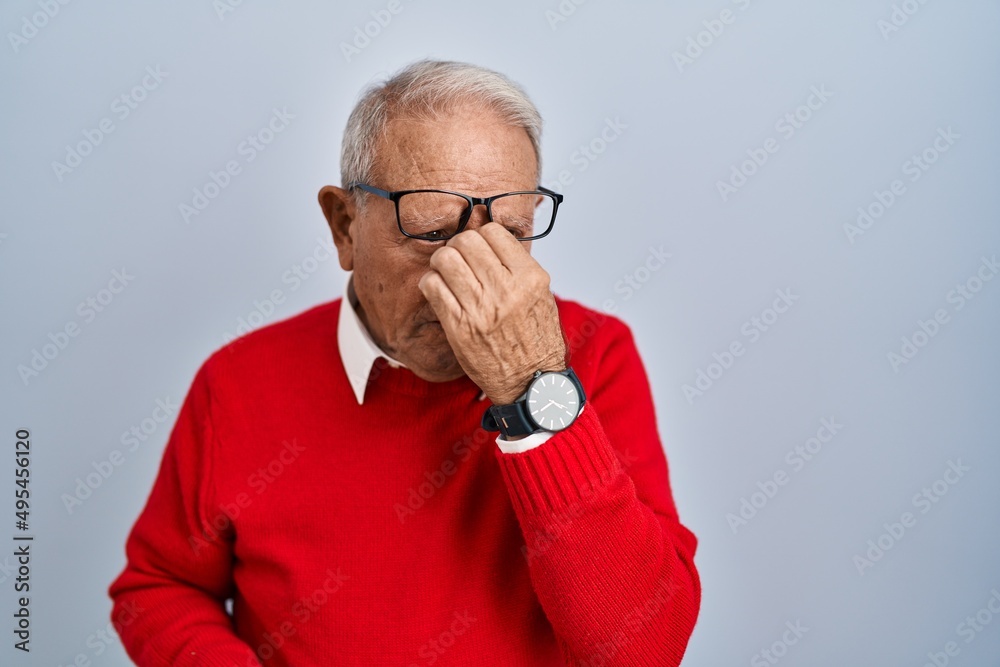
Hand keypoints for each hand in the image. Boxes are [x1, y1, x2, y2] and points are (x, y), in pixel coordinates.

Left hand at [417, 222, 566, 404]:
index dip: (480, 235)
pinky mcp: (459, 327)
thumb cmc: (536, 340)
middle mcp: (506, 290)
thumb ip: (518, 268)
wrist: (531, 382)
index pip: (493, 232)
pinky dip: (430, 283)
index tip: (477, 247)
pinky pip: (432, 287)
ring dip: (440, 261)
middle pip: (466, 241)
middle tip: (457, 257)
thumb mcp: (541, 296)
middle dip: (457, 245)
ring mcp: (481, 309)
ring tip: (445, 272)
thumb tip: (488, 241)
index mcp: (530, 278)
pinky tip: (438, 289)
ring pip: (445, 259)